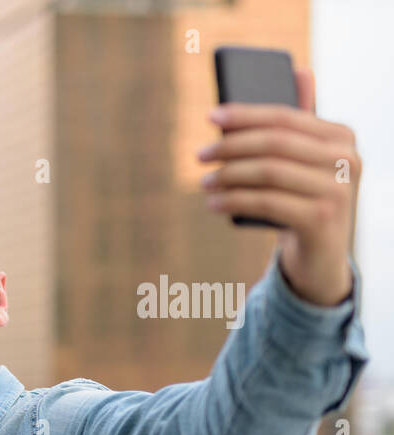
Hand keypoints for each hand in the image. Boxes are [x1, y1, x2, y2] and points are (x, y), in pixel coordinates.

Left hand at [198, 67, 359, 305]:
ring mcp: (337, 190)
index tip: (211, 116)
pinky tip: (213, 202)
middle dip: (231, 145)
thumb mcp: (303, 160)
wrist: (320, 254)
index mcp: (342, 136)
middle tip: (200, 154)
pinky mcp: (320, 219)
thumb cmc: (304, 198)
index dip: (246, 114)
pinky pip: (266, 202)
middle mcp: (346, 159)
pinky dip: (233, 201)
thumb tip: (299, 69)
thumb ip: (300, 122)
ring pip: (268, 172)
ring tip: (204, 181)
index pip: (286, 116)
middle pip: (275, 143)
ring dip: (228, 175)